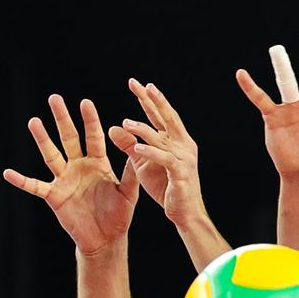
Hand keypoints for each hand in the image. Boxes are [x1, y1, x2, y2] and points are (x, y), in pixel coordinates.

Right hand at [3, 94, 137, 254]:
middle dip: (62, 119)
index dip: (90, 121)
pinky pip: (35, 186)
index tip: (85, 102)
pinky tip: (8, 173)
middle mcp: (79, 167)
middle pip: (68, 139)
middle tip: (55, 98)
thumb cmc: (119, 215)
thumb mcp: (128, 193)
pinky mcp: (54, 196)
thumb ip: (130, 173)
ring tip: (34, 121)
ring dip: (42, 139)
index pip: (93, 137)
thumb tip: (138, 151)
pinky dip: (21, 181)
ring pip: (51, 155)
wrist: (106, 239)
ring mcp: (64, 180)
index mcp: (98, 164)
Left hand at [108, 79, 205, 227]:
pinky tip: (138, 148)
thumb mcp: (143, 164)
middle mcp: (183, 145)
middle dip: (153, 101)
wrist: (185, 213)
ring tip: (127, 123)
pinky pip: (164, 159)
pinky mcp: (180, 173)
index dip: (148, 100)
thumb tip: (113, 127)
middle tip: (140, 85)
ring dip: (144, 129)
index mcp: (176, 140)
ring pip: (162, 138)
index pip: (160, 116)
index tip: (136, 84)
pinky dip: (151, 152)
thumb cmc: (166, 187)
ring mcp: (184, 158)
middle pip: (166, 118)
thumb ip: (130, 145)